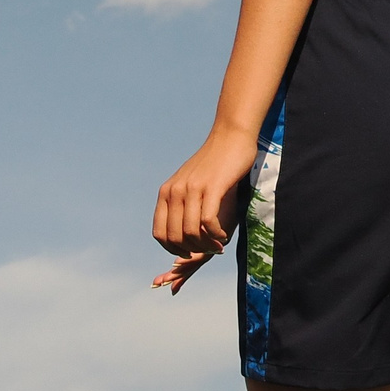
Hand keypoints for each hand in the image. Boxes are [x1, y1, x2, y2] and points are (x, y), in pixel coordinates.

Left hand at [151, 127, 258, 290]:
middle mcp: (174, 192)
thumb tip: (179, 233)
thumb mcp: (189, 185)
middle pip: (174, 238)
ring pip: (190, 233)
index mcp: (166, 193)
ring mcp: (192, 189)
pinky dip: (215, 235)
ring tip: (218, 245)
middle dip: (192, 251)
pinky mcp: (212, 187)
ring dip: (206, 246)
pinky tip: (223, 235)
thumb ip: (181, 205)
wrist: (230, 137)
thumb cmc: (214, 165)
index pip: (159, 234)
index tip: (190, 253)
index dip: (173, 250)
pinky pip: (207, 222)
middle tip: (209, 250)